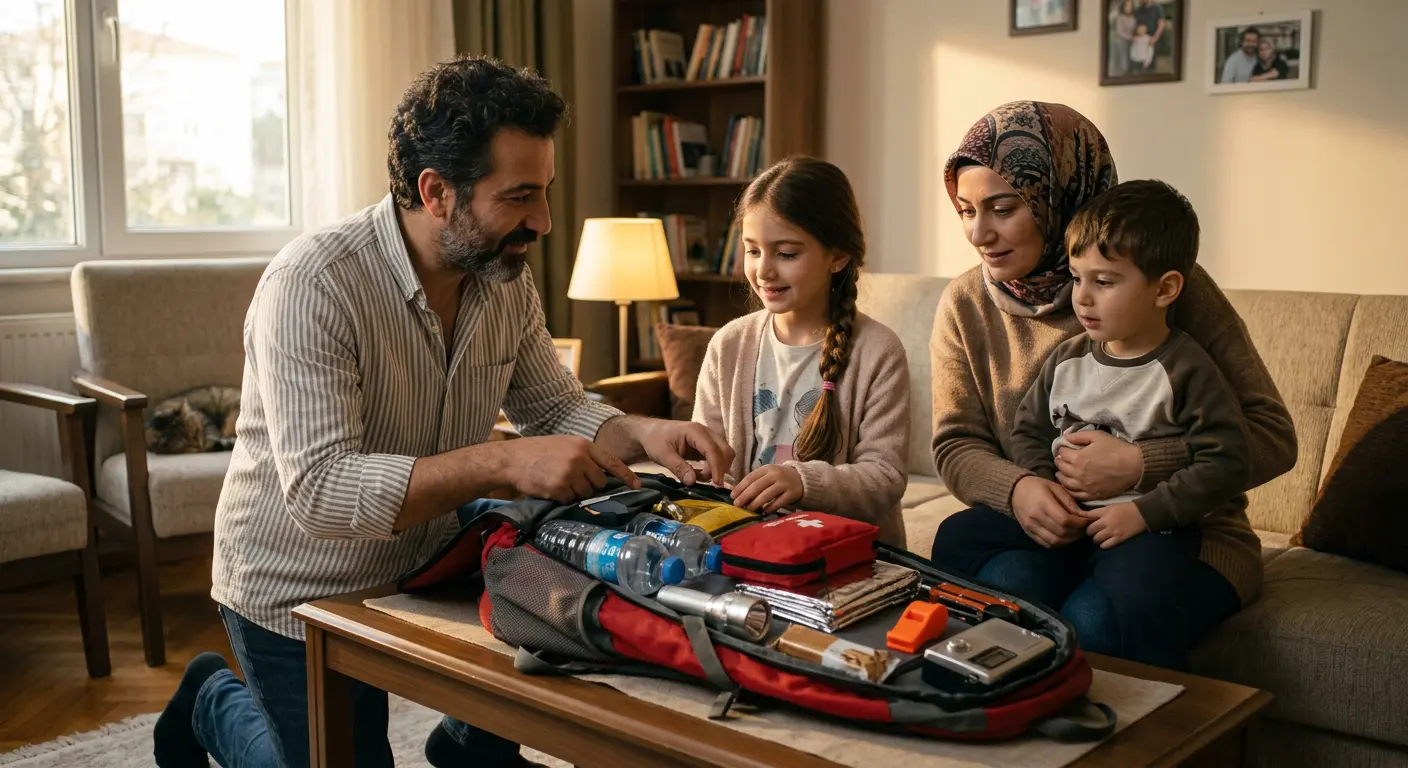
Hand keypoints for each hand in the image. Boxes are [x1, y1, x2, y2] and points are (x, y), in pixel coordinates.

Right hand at [500, 436, 638, 502]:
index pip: (612, 461)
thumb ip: (584, 456)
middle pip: (600, 482)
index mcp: (583, 445)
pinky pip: (570, 500)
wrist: (512, 459)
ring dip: (575, 493)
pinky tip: (551, 488)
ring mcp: (570, 473)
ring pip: (586, 493)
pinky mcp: (560, 488)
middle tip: (573, 482)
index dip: (626, 475)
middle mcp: (580, 458)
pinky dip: (563, 498)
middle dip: (591, 486)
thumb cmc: (537, 452)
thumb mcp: (564, 445)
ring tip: (558, 482)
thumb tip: (602, 474)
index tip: (637, 486)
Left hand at [634, 419, 734, 485]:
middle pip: (725, 450)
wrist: (650, 432)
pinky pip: (718, 456)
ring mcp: (708, 437)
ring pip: (724, 454)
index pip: (713, 450)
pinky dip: (713, 467)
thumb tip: (692, 481)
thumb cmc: (654, 440)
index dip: (717, 468)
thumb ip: (678, 467)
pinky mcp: (707, 444)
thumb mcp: (662, 455)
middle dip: (721, 468)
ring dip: (717, 468)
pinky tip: (699, 473)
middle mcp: (706, 432)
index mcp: (695, 431)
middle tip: (709, 483)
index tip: (717, 484)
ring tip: (699, 476)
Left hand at [731, 465, 803, 512]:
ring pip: (767, 494)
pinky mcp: (792, 494)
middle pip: (757, 486)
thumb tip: (737, 494)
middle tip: (737, 504)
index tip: (732, 495)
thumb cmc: (779, 478)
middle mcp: (775, 475)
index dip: (740, 487)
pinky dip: (770, 508)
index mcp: (767, 469)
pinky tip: (764, 512)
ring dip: (756, 503)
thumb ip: (755, 482)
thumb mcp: (768, 475)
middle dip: (745, 496)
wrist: (801, 478)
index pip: (751, 477)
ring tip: (748, 509)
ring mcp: (784, 484)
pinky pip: (779, 502)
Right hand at [1011, 476, 1086, 547]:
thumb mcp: (1055, 487)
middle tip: (1083, 529)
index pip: (1065, 520)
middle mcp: (1035, 517)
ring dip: (1068, 540)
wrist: (1015, 490)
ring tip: (1075, 534)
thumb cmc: (1038, 486)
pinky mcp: (1028, 532)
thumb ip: (1069, 502)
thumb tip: (1083, 516)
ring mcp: (1031, 527)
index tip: (1086, 521)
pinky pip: (1046, 543)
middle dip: (1076, 533)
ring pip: (1054, 541)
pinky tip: (1064, 537)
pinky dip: (1058, 543)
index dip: (1079, 524)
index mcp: (1043, 503)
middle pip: (1061, 532)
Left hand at [1055, 430, 1142, 501]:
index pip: (1062, 454)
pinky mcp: (1092, 495)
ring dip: (1061, 476)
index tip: (1064, 448)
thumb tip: (1065, 437)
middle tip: (1061, 459)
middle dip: (1059, 462)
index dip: (1062, 449)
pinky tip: (1069, 486)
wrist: (1134, 466)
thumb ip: (1079, 436)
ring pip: (1065, 483)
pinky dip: (1069, 490)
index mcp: (1078, 458)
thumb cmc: (1116, 448)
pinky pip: (1075, 494)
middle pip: (1062, 468)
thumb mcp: (1097, 436)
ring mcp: (1085, 486)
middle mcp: (1078, 474)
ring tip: (1061, 472)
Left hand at [1085, 502, 1147, 548]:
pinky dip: (1103, 545)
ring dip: (1096, 539)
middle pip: (1090, 530)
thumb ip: (1099, 512)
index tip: (1083, 522)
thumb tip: (1087, 516)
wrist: (1142, 514)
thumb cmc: (1126, 509)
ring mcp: (1112, 532)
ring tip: (1099, 537)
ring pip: (1097, 539)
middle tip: (1092, 532)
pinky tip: (1105, 543)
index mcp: (1104, 513)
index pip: (1088, 516)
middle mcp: (1106, 523)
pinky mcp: (1119, 539)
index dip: (1084, 520)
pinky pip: (1106, 545)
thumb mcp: (1111, 506)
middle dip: (1089, 531)